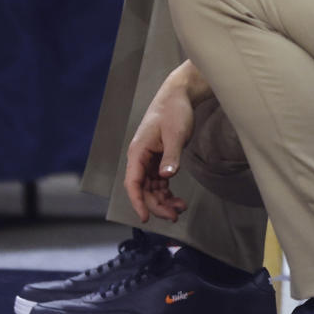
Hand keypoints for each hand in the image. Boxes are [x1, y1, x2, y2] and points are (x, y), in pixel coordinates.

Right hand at [124, 67, 197, 222]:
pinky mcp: (158, 158)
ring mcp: (149, 159)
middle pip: (143, 189)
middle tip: (174, 216)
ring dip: (163, 200)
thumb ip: (171, 157)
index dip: (137, 202)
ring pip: (151, 188)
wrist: (179, 95)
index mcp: (138, 152)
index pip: (133, 183)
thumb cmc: (174, 111)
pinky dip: (167, 191)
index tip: (145, 217)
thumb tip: (166, 177)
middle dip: (157, 205)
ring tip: (180, 209)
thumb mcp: (175, 134)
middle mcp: (140, 158)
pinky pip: (159, 181)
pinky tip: (177, 199)